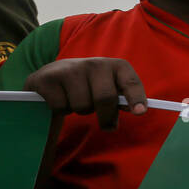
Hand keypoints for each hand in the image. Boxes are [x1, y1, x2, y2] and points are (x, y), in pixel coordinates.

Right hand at [24, 58, 146, 129]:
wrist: (53, 75)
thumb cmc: (90, 85)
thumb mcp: (109, 88)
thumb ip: (122, 99)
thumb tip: (137, 110)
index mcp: (116, 66)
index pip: (130, 82)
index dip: (136, 98)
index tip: (140, 112)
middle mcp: (95, 63)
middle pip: (105, 98)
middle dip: (107, 117)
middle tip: (107, 126)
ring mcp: (70, 68)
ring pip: (82, 105)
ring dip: (81, 111)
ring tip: (78, 101)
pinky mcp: (48, 77)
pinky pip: (61, 107)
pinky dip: (62, 110)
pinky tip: (61, 99)